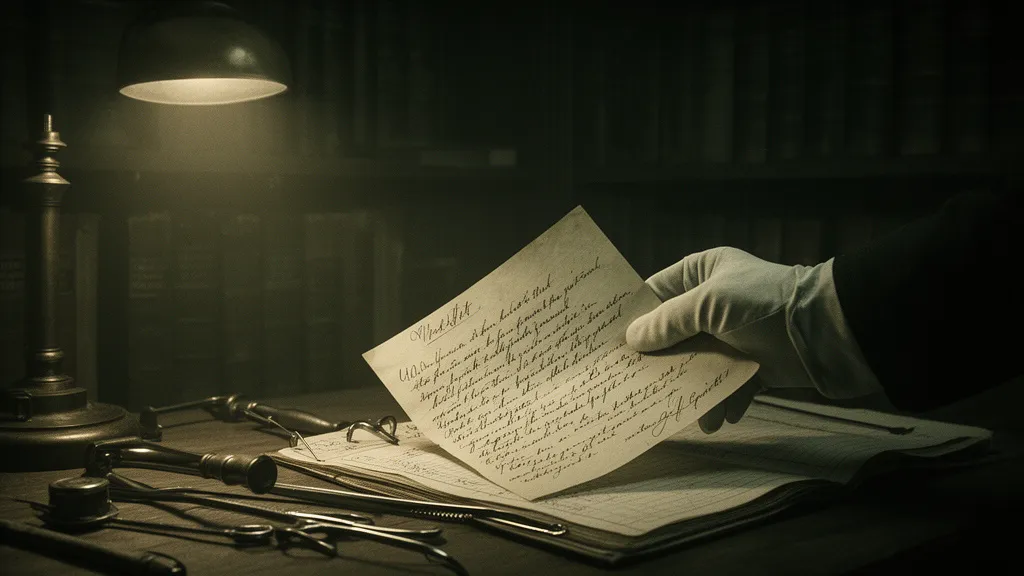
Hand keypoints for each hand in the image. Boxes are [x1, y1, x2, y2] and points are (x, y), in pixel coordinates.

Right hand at [626, 247, 877, 431]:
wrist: (829, 333)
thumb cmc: (764, 306)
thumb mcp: (708, 305)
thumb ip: (668, 323)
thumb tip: (632, 339)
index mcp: (703, 272)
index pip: (656, 292)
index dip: (635, 317)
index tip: (611, 344)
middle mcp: (716, 301)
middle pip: (675, 334)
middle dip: (661, 361)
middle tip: (636, 384)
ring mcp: (736, 335)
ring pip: (700, 364)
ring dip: (694, 389)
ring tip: (687, 413)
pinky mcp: (756, 364)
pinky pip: (729, 385)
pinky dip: (724, 401)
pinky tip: (721, 417)